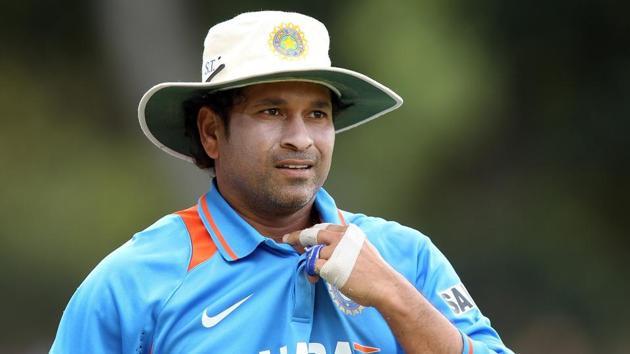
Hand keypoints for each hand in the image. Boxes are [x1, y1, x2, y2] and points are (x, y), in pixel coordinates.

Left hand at [283, 223, 400, 306]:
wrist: (385, 286)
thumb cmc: (374, 272)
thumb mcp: (362, 247)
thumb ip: (346, 242)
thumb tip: (328, 244)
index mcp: (349, 231)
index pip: (324, 227)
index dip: (311, 232)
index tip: (300, 234)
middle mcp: (341, 237)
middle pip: (312, 234)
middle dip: (297, 237)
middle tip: (286, 239)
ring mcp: (336, 251)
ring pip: (312, 254)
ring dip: (311, 264)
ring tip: (314, 275)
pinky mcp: (330, 266)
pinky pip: (313, 267)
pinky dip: (313, 273)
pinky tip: (316, 279)